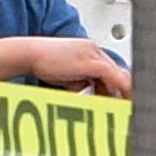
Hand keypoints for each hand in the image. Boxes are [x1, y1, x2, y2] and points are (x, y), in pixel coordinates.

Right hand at [0, 34, 130, 97]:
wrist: (27, 54)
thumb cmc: (43, 63)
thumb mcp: (68, 74)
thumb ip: (83, 82)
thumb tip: (95, 96)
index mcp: (89, 50)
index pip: (111, 69)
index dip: (119, 85)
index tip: (123, 98)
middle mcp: (93, 49)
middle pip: (117, 71)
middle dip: (124, 90)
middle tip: (128, 105)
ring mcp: (92, 54)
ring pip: (117, 74)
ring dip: (122, 91)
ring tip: (125, 105)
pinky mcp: (89, 62)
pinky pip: (112, 75)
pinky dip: (119, 87)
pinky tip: (121, 98)